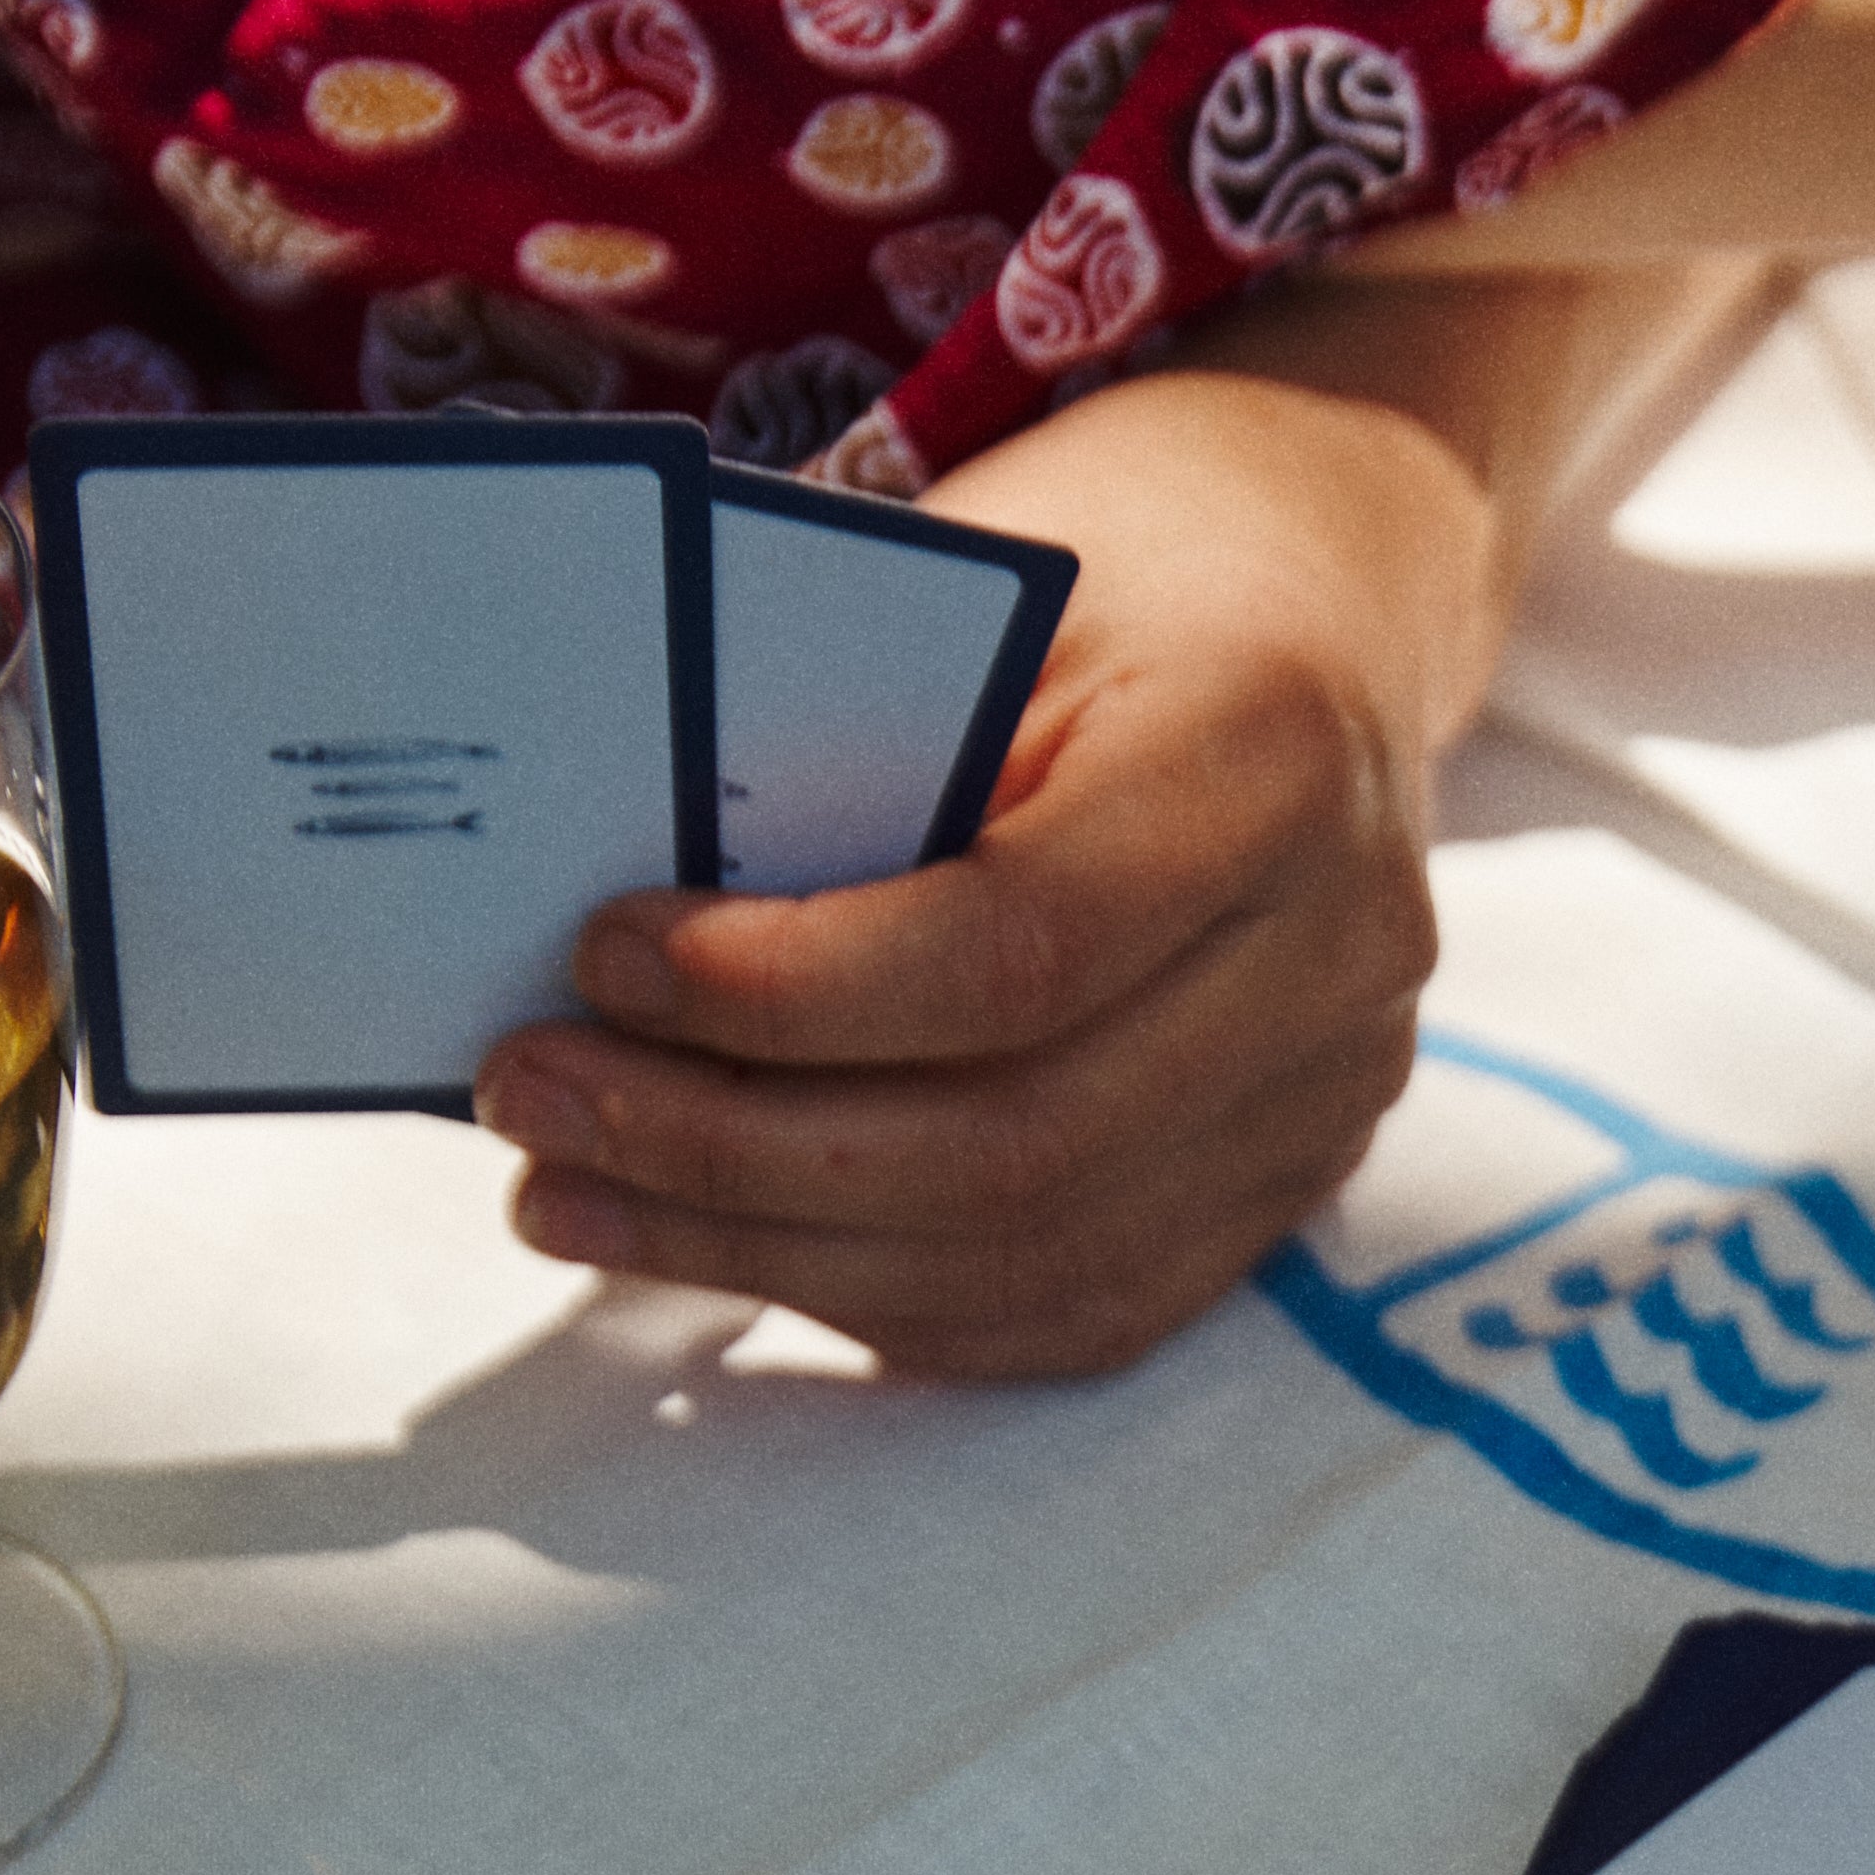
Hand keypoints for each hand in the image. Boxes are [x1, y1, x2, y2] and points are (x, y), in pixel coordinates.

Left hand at [472, 365, 1490, 1379]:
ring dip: (767, 1251)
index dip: (791, 994)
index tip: (598, 958)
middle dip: (734, 1148)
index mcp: (1268, 762)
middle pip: (1020, 1144)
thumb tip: (567, 903)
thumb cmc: (1111, 567)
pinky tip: (718, 1250)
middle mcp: (1340, 957)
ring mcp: (1331, 1097)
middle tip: (533, 1098)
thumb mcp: (966, 580)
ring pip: (1031, 1259)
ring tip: (569, 1193)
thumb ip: (818, 729)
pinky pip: (1069, 1308)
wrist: (1316, 606)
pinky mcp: (1289, 1186)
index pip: (1020, 949)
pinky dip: (872, 1298)